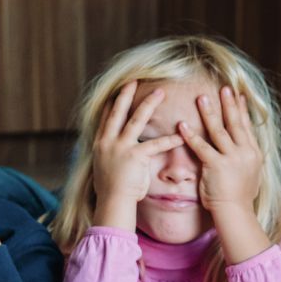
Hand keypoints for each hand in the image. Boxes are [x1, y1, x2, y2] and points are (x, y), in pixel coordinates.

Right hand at [92, 81, 184, 208]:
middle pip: (118, 112)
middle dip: (126, 95)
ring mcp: (120, 148)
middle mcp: (108, 142)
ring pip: (136, 120)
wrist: (112, 202)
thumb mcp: (104, 169)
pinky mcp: (135, 156)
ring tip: (160, 92)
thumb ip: (109, 157)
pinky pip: (155, 145)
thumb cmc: (110, 190)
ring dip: (149, 104)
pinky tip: (180, 135)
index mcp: (100, 144)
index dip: (112, 104)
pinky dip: (169, 140)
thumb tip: (112, 156)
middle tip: (134, 80)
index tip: (117, 92)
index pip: (106, 119)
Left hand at [177, 86, 261, 213]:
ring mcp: (232, 158)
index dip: (242, 110)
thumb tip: (246, 152)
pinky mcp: (217, 166)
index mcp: (253, 153)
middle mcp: (244, 153)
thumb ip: (247, 160)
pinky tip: (182, 124)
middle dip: (229, 104)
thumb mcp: (251, 175)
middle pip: (235, 123)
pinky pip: (202, 147)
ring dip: (210, 112)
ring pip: (219, 130)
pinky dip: (191, 135)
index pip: (247, 126)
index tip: (238, 95)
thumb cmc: (240, 198)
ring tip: (202, 97)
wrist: (236, 213)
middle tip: (224, 87)